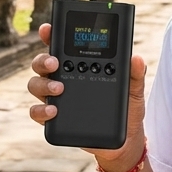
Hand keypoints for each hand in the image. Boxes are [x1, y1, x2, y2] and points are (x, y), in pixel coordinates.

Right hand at [27, 22, 147, 169]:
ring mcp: (56, 99)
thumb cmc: (127, 110)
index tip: (47, 29)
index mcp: (80, 65)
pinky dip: (41, 111)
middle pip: (42, 63)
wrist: (124, 142)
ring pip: (35, 84)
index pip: (62, 45)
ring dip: (43, 85)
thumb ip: (135, 74)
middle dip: (44, 59)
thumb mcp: (134, 90)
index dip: (51, 34)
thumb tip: (136, 58)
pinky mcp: (53, 119)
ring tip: (58, 89)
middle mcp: (63, 79)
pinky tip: (52, 111)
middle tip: (55, 63)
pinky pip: (37, 113)